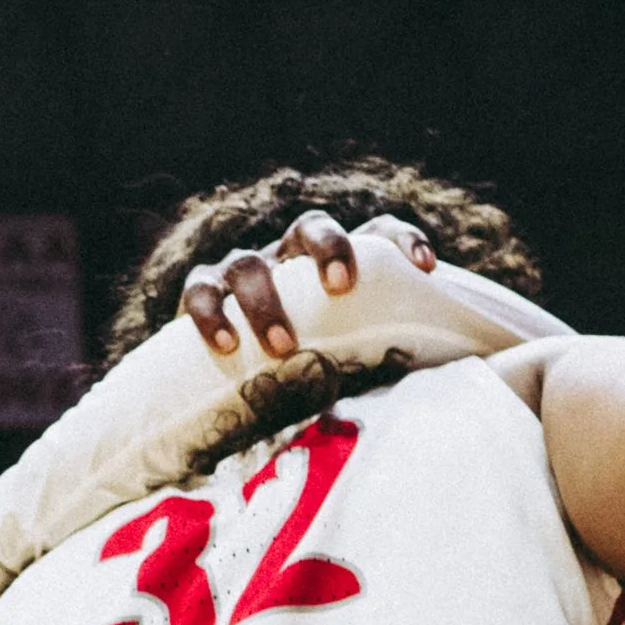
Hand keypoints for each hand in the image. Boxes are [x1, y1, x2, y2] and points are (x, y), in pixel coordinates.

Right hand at [181, 207, 431, 363]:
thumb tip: (423, 397)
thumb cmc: (301, 372)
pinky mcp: (200, 292)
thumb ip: (375, 367)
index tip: (425, 268)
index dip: (401, 239)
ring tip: (284, 346)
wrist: (224, 387)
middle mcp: (289, 256)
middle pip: (309, 226)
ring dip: (266, 300)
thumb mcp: (347, 366)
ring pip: (249, 263)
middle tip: (340, 287)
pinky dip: (210, 313)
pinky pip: (199, 291)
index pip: (374, 232)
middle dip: (327, 249)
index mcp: (333, 263)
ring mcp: (242, 269)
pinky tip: (226, 343)